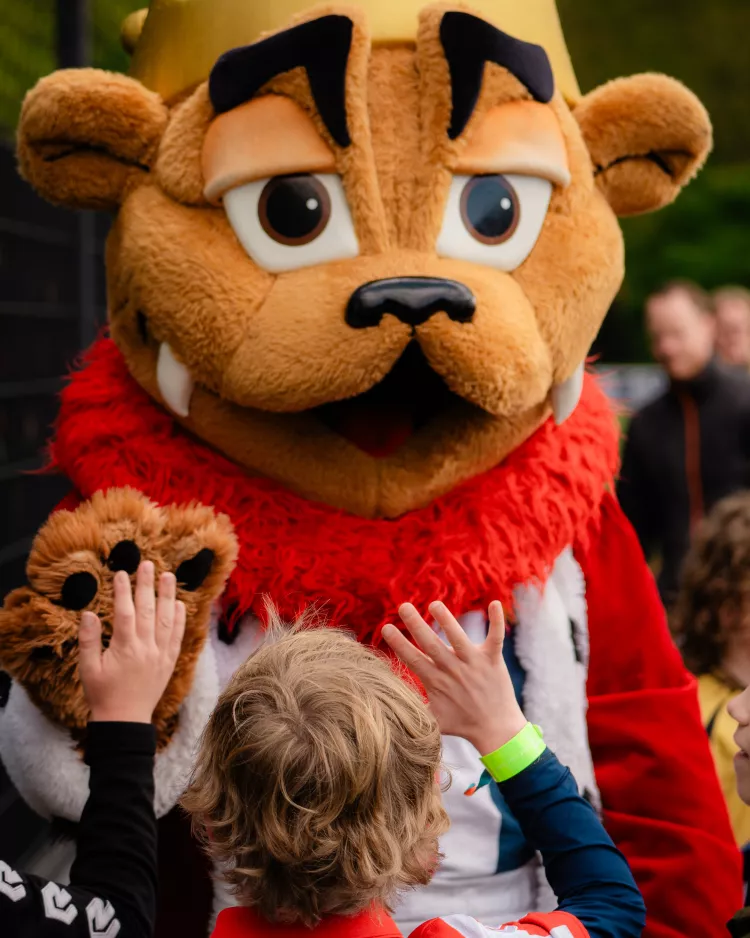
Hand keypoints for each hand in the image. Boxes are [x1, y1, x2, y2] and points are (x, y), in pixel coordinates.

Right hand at [78, 561, 185, 723]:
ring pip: (166, 620)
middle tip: (147, 564)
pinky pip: (177, 637)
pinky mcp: (169, 662)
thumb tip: (88, 613)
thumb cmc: (102, 694)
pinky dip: (179, 619)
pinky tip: (179, 604)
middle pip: (147, 611)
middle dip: (147, 585)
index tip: (121, 573)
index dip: (123, 592)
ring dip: (167, 596)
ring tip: (169, 576)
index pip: (125, 613)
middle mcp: (146, 649)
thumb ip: (88, 640)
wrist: (125, 721)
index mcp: (125, 649)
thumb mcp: (87, 669)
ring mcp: (160, 655)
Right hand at [381, 600, 526, 754]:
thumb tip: (389, 699)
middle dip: (416, 625)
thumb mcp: (433, 719)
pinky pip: (495, 638)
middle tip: (403, 606)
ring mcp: (474, 663)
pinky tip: (494, 602)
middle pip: (432, 645)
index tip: (386, 627)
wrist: (497, 730)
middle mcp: (454, 670)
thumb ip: (413, 706)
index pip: (413, 659)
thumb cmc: (461, 723)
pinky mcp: (493, 659)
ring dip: (447, 620)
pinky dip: (496, 621)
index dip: (399, 644)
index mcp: (436, 682)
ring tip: (435, 604)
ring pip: (459, 638)